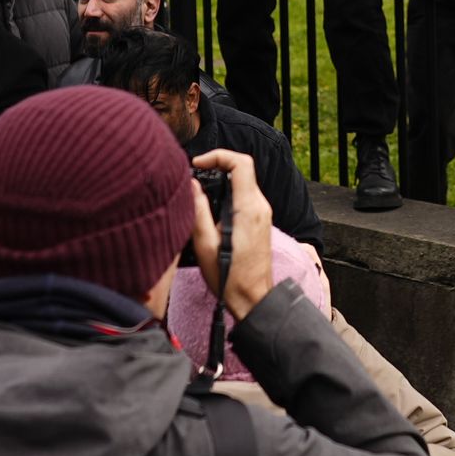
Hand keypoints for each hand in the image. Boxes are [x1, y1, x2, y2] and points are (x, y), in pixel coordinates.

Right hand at [189, 148, 272, 320]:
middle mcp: (260, 207)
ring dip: (222, 181)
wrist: (254, 300)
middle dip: (217, 167)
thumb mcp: (205, 244)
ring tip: (199, 194)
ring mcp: (263, 214)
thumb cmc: (230, 278)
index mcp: (248, 209)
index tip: (199, 164)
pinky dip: (228, 194)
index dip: (218, 155)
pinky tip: (211, 209)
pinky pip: (245, 197)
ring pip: (243, 182)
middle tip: (194, 177)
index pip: (241, 163)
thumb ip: (198, 210)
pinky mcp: (260, 222)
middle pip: (242, 170)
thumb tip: (191, 184)